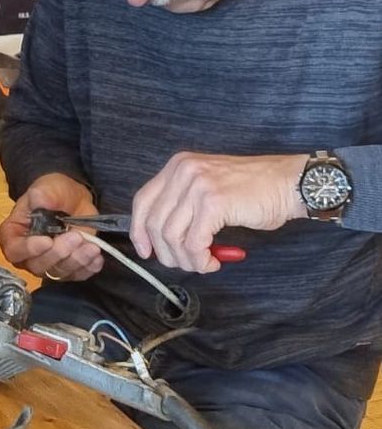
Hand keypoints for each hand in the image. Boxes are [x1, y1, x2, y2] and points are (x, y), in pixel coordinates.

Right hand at [0, 173, 103, 280]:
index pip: (14, 250)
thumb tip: (39, 199)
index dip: (29, 249)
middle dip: (59, 253)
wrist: (74, 199)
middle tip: (75, 236)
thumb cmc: (54, 193)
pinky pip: (76, 275)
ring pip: (59, 272)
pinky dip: (87, 268)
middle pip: (38, 265)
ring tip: (92, 246)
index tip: (47, 240)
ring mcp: (48, 264)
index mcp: (14, 234)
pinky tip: (96, 258)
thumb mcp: (47, 187)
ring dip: (76, 261)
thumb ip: (42, 194)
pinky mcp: (67, 269)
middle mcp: (28, 254)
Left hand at [130, 151, 307, 272]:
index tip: (146, 251)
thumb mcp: (208, 188)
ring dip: (186, 259)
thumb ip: (184, 207)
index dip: (139, 230)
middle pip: (154, 222)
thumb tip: (162, 241)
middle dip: (167, 252)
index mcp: (178, 166)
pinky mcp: (213, 202)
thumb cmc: (254, 191)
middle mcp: (183, 171)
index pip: (143, 201)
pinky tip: (213, 261)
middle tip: (187, 262)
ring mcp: (197, 185)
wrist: (290, 183)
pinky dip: (200, 260)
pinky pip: (193, 243)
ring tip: (204, 262)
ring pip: (171, 236)